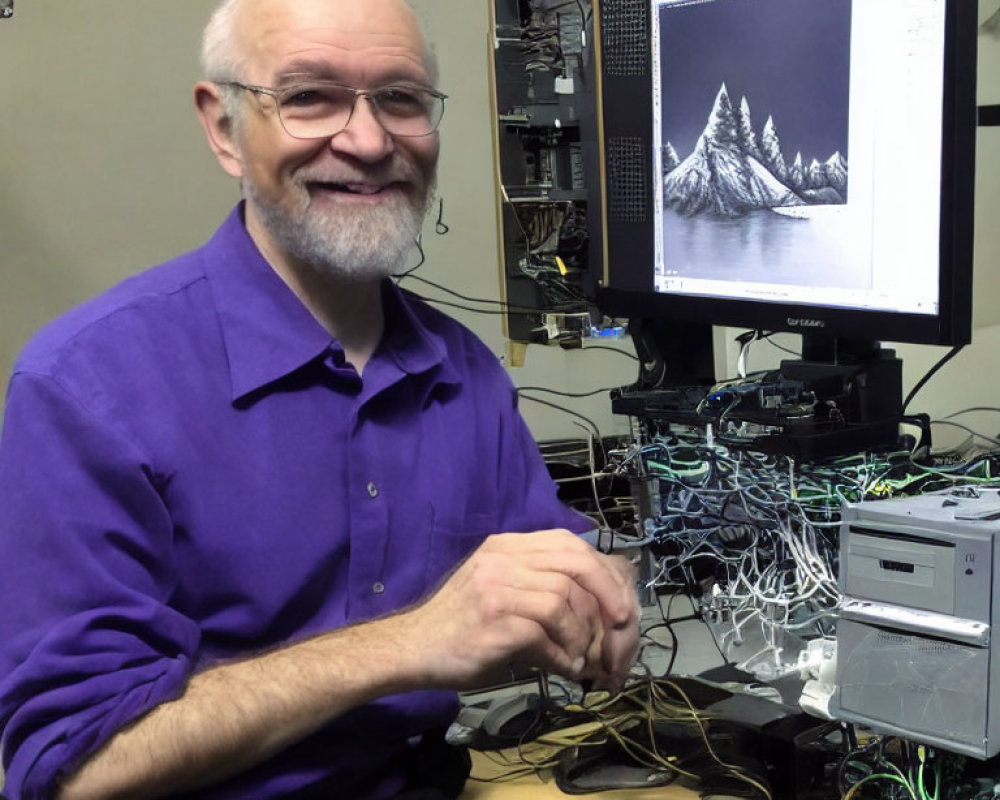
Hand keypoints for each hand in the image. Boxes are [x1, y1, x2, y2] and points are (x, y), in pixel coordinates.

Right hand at [407, 529, 639, 690]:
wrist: (413, 647)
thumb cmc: (460, 623)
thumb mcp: (498, 588)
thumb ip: (538, 584)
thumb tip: (596, 604)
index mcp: (506, 546)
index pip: (568, 542)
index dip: (601, 571)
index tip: (618, 601)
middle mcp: (502, 559)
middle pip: (574, 564)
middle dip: (605, 597)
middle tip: (619, 626)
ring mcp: (496, 587)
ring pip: (563, 601)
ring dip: (581, 636)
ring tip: (579, 657)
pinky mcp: (493, 621)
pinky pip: (545, 635)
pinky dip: (563, 656)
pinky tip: (563, 669)